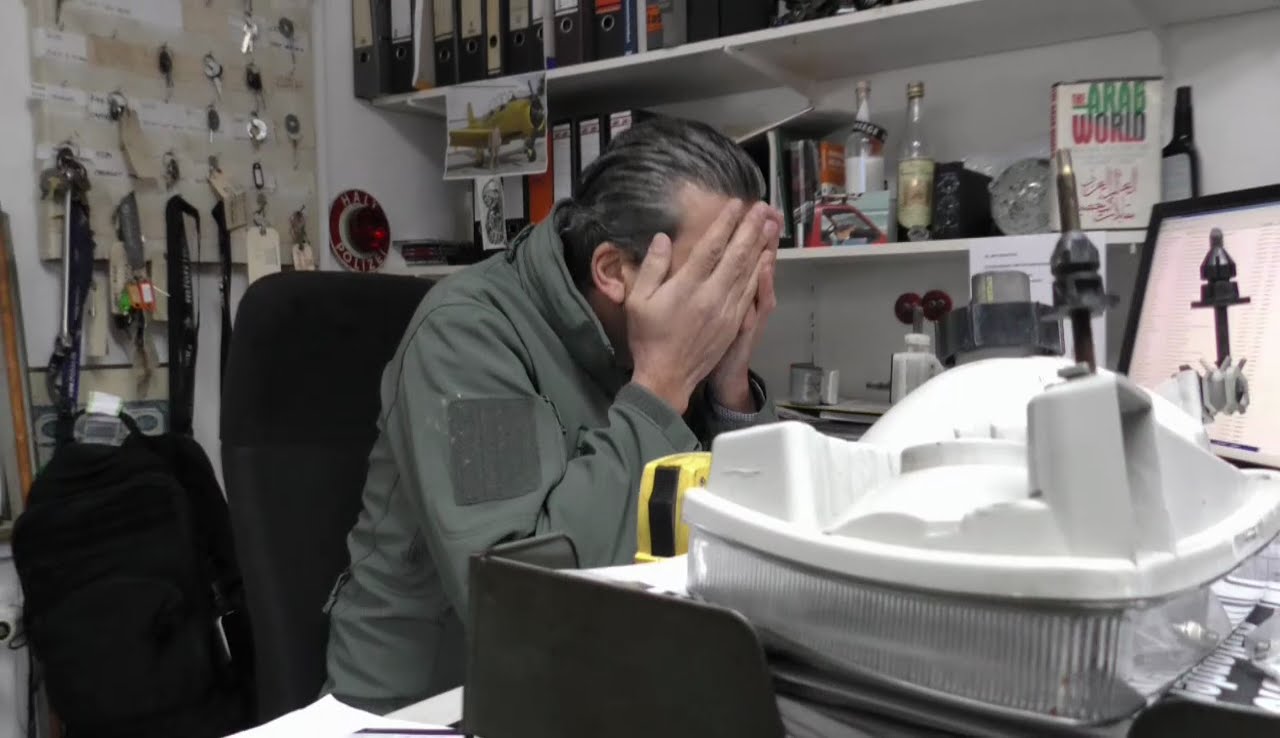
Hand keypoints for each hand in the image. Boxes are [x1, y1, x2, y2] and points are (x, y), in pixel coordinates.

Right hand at [627, 201, 775, 414]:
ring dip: (760, 247)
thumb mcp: (637, 301)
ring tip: (769, 226)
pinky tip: (765, 260)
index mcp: (686, 287)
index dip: (725, 223)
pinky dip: (760, 273)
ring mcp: (726, 310)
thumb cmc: (648, 337)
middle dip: (750, 228)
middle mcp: (711, 295)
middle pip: (737, 255)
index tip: (736, 204)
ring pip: (748, 272)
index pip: (711, 247)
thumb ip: (652, 268)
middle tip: (763, 207)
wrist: (667, 376)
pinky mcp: (734, 323)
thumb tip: (662, 238)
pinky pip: (750, 292)